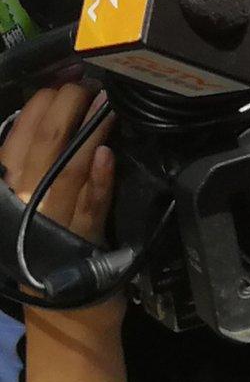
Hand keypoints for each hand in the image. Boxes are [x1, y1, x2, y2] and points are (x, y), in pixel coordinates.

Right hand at [3, 83, 116, 256]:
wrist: (59, 300)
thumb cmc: (41, 239)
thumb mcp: (23, 196)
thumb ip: (30, 160)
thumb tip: (46, 115)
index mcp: (8, 182)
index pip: (21, 134)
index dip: (42, 103)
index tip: (62, 81)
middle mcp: (27, 196)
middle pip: (47, 142)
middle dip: (67, 106)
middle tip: (88, 83)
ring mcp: (56, 216)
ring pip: (70, 167)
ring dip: (89, 132)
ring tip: (106, 105)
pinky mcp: (85, 237)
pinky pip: (92, 203)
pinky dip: (100, 179)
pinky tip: (108, 155)